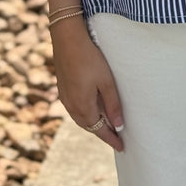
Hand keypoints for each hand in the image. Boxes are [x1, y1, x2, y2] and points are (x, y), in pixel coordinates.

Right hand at [50, 18, 124, 151]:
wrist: (67, 38)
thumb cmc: (90, 58)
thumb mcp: (106, 81)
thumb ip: (112, 104)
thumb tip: (118, 126)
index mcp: (83, 106)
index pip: (99, 130)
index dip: (111, 139)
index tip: (122, 147)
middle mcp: (71, 106)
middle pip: (89, 126)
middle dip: (102, 133)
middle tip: (116, 138)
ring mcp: (65, 97)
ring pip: (81, 118)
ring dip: (93, 123)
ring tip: (106, 125)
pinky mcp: (63, 88)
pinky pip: (75, 108)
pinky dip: (85, 113)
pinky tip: (92, 108)